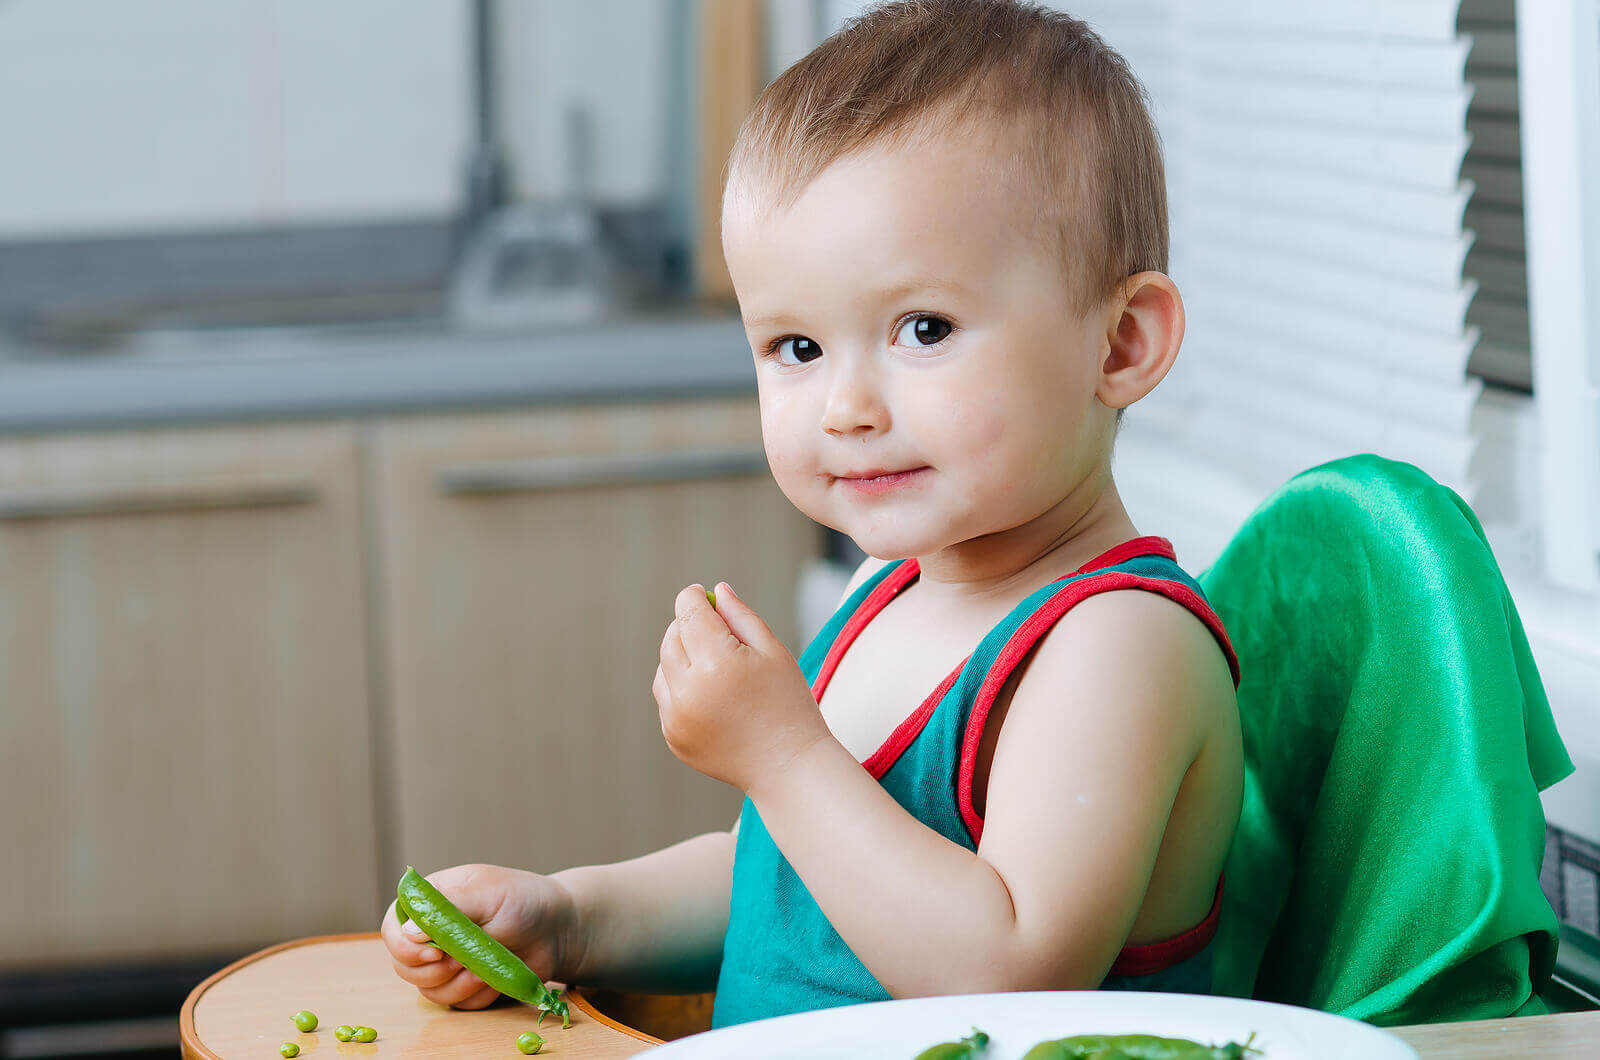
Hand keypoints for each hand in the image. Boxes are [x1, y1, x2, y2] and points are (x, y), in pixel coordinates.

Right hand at [380, 863, 579, 1008]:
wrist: (560, 930)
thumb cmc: (526, 901)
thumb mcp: (489, 893)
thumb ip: (447, 909)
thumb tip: (407, 932)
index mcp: (432, 900)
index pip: (393, 925)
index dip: (403, 945)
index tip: (434, 952)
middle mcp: (433, 932)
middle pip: (403, 964)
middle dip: (434, 970)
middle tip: (463, 962)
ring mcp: (447, 961)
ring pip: (427, 989)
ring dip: (457, 985)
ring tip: (485, 969)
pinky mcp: (464, 985)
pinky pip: (456, 1004)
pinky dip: (476, 996)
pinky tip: (495, 978)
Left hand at [652, 582, 831, 793]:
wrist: (789, 766)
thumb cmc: (789, 703)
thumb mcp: (773, 651)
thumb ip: (740, 616)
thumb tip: (715, 591)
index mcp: (716, 663)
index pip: (688, 612)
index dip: (693, 597)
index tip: (702, 595)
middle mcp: (688, 690)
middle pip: (671, 639)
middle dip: (687, 626)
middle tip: (712, 628)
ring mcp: (676, 718)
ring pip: (663, 669)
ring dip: (681, 658)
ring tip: (716, 667)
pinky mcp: (674, 737)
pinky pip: (667, 699)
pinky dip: (681, 689)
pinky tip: (714, 696)